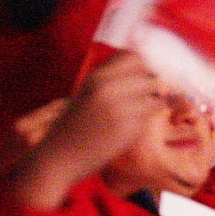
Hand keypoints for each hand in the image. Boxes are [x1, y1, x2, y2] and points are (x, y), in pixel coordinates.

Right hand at [14, 51, 165, 208]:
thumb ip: (111, 79)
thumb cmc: (74, 126)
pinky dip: (146, 119)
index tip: (141, 78)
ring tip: (138, 112)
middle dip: (152, 85)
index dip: (142, 67)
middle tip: (145, 97)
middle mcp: (108, 88)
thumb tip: (146, 67)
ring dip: (153, 102)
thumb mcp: (87, 93)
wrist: (58, 157)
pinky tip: (130, 127)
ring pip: (156, 95)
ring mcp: (119, 108)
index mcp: (96, 77)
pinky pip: (151, 115)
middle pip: (150, 75)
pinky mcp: (128, 128)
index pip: (134, 57)